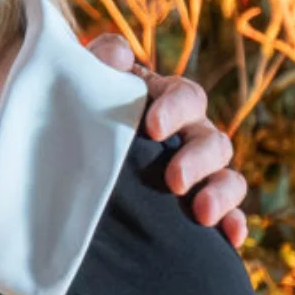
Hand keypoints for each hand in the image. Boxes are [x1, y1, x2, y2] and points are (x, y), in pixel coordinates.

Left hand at [85, 34, 249, 247]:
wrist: (60, 166)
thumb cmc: (75, 116)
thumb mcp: (81, 87)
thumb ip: (98, 65)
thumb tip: (117, 56)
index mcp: (164, 101)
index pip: (185, 96)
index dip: (175, 109)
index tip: (153, 127)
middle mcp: (188, 135)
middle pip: (212, 140)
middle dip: (198, 159)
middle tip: (175, 180)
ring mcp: (197, 172)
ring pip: (227, 176)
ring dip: (221, 193)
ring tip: (202, 214)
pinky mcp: (197, 207)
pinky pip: (228, 214)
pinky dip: (233, 224)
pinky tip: (230, 238)